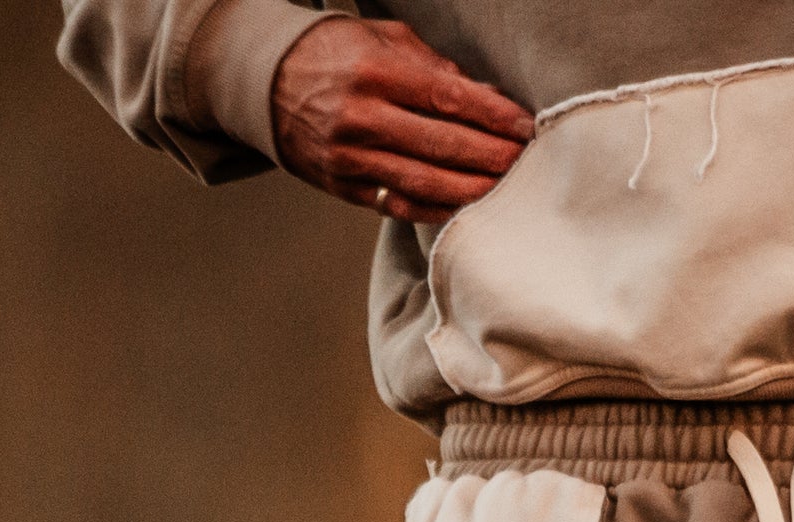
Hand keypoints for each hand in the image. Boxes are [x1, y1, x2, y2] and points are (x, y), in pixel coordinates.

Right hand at [268, 16, 532, 224]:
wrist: (268, 84)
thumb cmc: (335, 54)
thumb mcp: (383, 40)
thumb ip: (435, 68)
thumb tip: (488, 98)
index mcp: (375, 73)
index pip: (449, 99)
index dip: (493, 117)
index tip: (525, 126)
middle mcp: (361, 119)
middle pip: (441, 145)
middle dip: (490, 156)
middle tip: (525, 162)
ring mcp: (350, 158)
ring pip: (423, 181)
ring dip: (470, 188)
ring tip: (504, 188)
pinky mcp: (343, 186)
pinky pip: (398, 204)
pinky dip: (435, 208)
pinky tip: (464, 206)